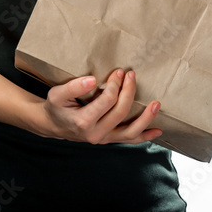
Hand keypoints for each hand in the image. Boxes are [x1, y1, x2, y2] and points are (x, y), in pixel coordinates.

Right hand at [39, 68, 161, 144]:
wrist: (53, 125)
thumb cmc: (56, 107)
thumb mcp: (57, 94)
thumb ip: (73, 87)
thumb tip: (93, 79)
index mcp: (83, 121)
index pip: (106, 101)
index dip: (115, 85)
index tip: (118, 71)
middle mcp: (95, 134)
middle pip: (120, 112)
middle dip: (128, 91)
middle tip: (131, 75)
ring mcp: (104, 139)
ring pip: (130, 132)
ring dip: (145, 118)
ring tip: (156, 104)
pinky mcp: (109, 140)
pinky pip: (129, 140)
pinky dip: (144, 136)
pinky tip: (157, 131)